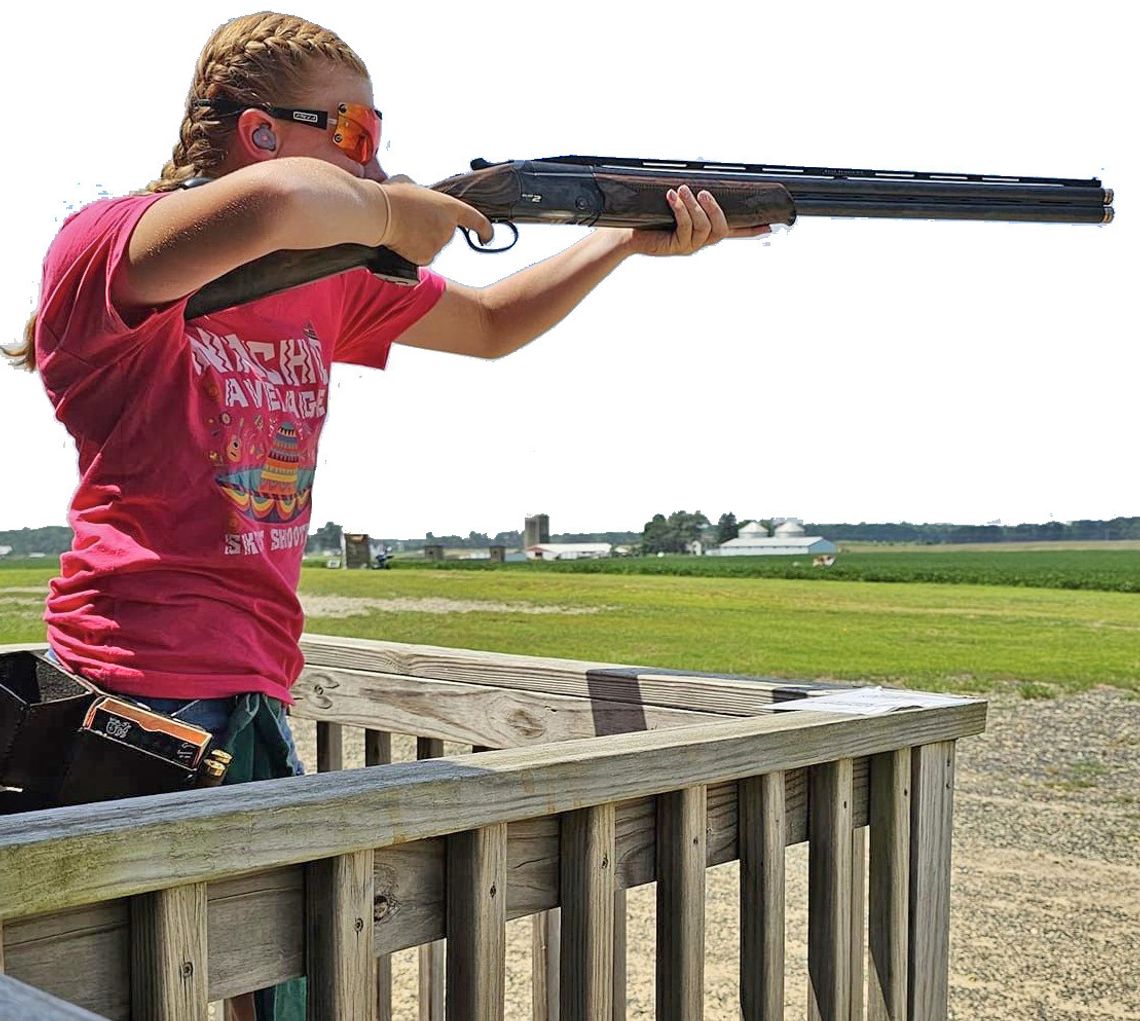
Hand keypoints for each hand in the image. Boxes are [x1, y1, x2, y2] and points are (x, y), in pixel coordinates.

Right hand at [377, 183, 493, 264]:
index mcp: (450, 207)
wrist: (380, 213)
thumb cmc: (394, 197)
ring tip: (403, 227)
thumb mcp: (414, 187)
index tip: (487, 236)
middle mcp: (448, 228)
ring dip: (421, 239)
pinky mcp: (425, 258)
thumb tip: (421, 203)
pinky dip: (412, 251)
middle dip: (432, 229)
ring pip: (432, 245)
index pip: (476, 220)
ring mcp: (438, 245)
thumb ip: (426, 198)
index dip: (484, 229)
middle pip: (445, 233)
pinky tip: (401, 240)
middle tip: (412, 220)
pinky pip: (421, 256)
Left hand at [626, 185, 770, 256]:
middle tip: (703, 192)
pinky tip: (672, 197)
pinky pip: (684, 228)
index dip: (752, 229)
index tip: (770, 226)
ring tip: (683, 191)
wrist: (628, 231)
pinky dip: (680, 210)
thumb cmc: (652, 213)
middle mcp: (701, 240)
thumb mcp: (676, 200)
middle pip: (722, 229)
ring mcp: (690, 245)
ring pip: (704, 228)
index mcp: (706, 230)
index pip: (734, 231)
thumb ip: (691, 190)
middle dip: (715, 208)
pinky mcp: (676, 247)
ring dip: (695, 206)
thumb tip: (700, 169)